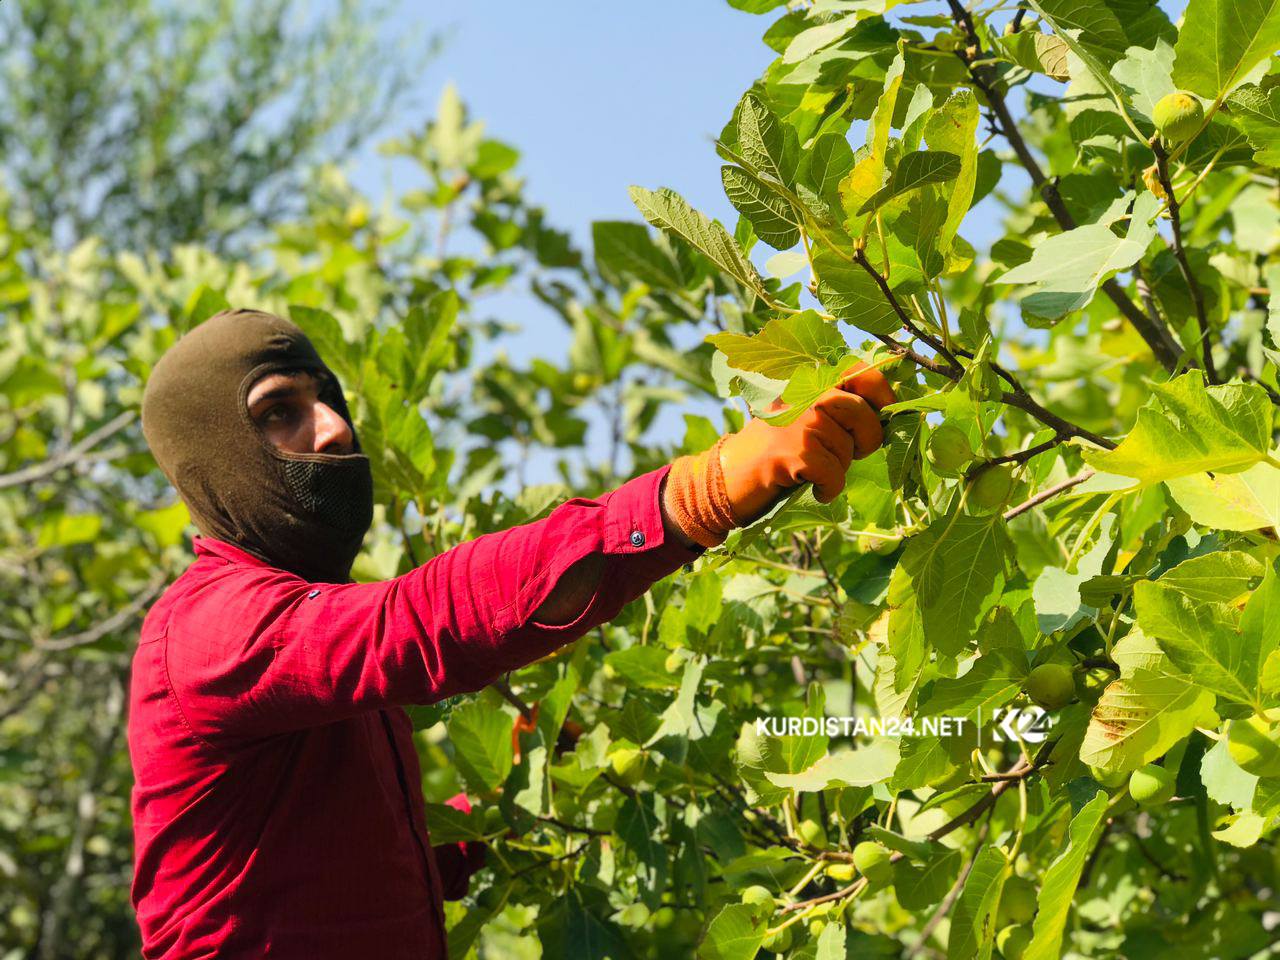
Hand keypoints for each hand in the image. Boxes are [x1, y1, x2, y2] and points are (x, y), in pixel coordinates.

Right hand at [718, 360, 895, 524]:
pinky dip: (829, 489)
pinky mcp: (796, 451)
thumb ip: (838, 404)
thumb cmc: (774, 446)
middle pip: (864, 415)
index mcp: (810, 379)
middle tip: (851, 452)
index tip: (883, 416)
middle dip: (867, 440)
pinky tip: (814, 488)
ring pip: (849, 450)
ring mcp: (801, 420)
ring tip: (814, 469)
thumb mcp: (803, 413)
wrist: (728, 474)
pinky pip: (836, 475)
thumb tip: (888, 413)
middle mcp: (806, 393)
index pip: (862, 372)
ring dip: (839, 468)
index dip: (883, 395)